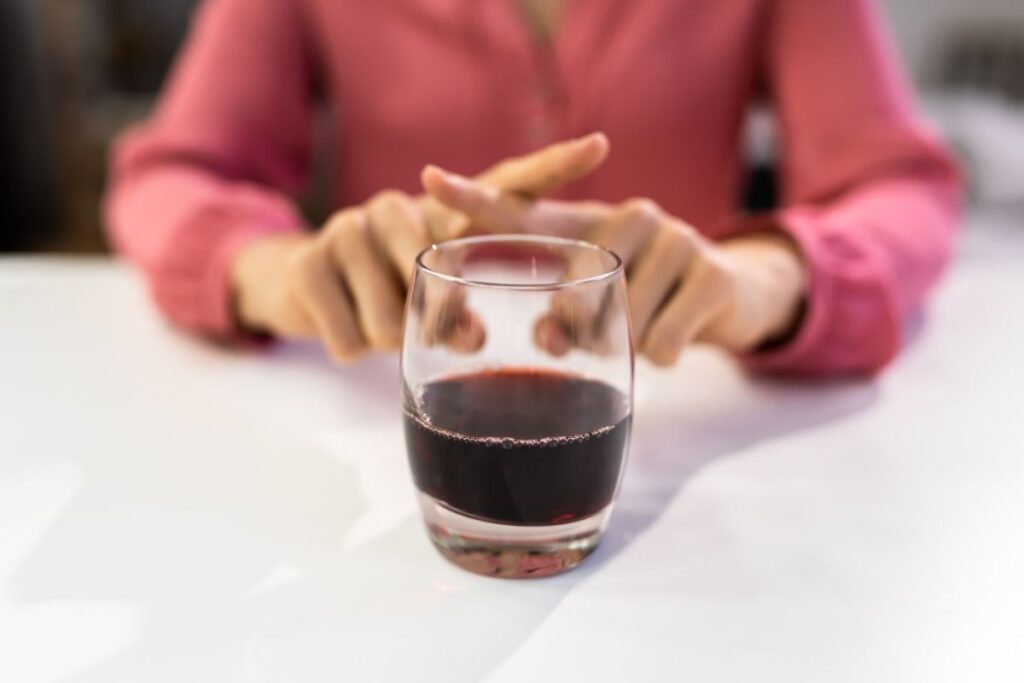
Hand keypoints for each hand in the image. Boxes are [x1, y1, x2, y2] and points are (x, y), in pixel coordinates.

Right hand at [231, 133, 609, 362]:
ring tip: (377, 319)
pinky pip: (349, 340)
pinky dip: (350, 350)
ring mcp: (348, 228)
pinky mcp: (308, 262)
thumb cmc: (390, 294)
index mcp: (447, 215)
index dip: (554, 166)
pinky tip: (345, 327)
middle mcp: (400, 208)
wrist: (302, 288)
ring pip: (390, 321)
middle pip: (435, 279)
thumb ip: (464, 314)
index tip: (601, 145)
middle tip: (431, 329)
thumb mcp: (432, 299)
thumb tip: (476, 341)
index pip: (507, 185)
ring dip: (386, 340)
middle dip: (435, 323)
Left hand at [421, 168, 807, 365]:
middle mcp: (629, 218)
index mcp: (588, 227)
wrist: (732, 294)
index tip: (429, 177)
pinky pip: (663, 342)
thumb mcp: (600, 306)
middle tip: (594, 337)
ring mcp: (676, 238)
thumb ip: (558, 321)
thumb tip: (544, 335)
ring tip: (645, 329)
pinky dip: (663, 357)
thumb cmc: (646, 299)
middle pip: (576, 288)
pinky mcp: (712, 272)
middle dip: (578, 329)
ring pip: (622, 321)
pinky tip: (675, 338)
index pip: (524, 213)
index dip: (475, 198)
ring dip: (625, 346)